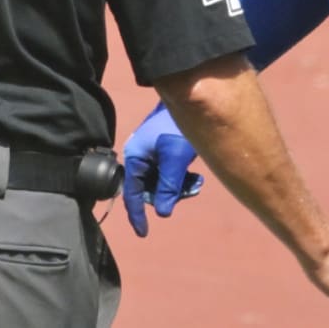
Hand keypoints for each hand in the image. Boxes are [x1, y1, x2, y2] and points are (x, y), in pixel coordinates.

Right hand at [121, 102, 203, 236]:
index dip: (137, 215)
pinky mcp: (163, 147)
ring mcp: (151, 150)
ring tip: (196, 182)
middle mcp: (140, 155)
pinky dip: (180, 175)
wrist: (191, 96)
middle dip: (168, 194)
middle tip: (189, 190)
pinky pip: (168, 169)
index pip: (132, 193)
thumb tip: (163, 212)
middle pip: (150, 187)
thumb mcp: (175, 159)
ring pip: (162, 179)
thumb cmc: (179, 127)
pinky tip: (194, 173)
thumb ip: (169, 187)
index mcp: (135, 157)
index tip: (144, 233)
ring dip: (178, 185)